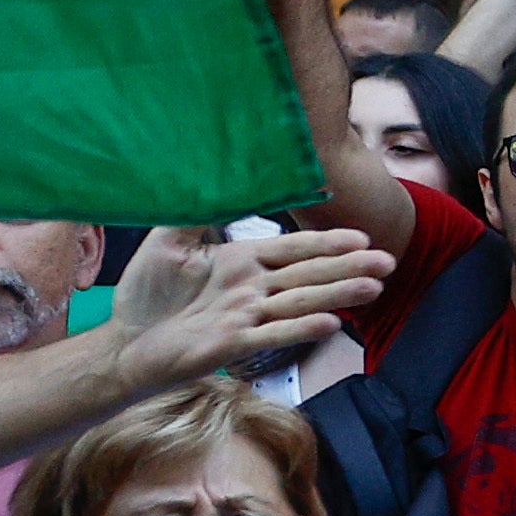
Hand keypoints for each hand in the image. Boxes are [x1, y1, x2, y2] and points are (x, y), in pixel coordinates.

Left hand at [104, 224, 386, 386]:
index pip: (293, 249)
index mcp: (242, 262)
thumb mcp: (168, 239)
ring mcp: (247, 318)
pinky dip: (300, 329)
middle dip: (349, 268)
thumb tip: (216, 171)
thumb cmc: (148, 293)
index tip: (361, 237)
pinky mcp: (234, 344)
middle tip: (387, 262)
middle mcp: (253, 289)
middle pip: (309, 275)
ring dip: (338, 296)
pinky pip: (272, 336)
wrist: (127, 339)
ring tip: (373, 288)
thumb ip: (197, 208)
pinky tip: (330, 324)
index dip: (327, 243)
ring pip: (300, 303)